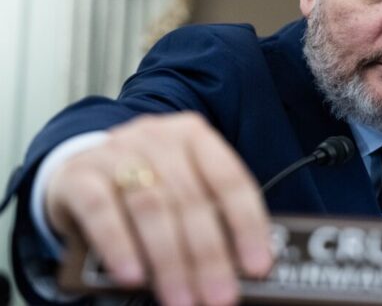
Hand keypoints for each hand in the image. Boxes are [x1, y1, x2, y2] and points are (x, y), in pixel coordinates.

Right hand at [45, 112, 273, 305]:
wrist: (80, 168)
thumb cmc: (147, 185)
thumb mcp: (182, 189)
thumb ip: (209, 218)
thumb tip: (239, 269)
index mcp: (195, 136)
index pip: (230, 180)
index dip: (248, 225)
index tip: (258, 266)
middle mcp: (158, 137)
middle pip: (191, 200)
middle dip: (209, 255)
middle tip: (219, 295)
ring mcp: (116, 153)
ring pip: (151, 208)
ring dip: (170, 261)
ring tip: (182, 298)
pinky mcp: (79, 175)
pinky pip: (102, 211)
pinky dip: (120, 246)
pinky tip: (133, 276)